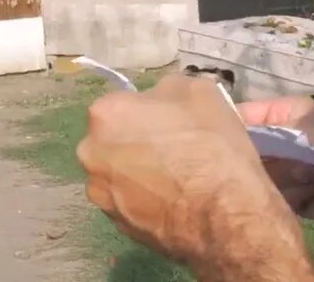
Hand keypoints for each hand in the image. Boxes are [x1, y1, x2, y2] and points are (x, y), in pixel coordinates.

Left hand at [76, 74, 305, 269]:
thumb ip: (169, 88)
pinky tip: (174, 201)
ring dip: (140, 171)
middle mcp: (90, 153)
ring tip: (176, 179)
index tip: (173, 121)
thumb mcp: (199, 90)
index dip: (150, 111)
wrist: (223, 213)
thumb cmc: (209, 144)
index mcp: (105, 113)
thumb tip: (161, 99)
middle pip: (115, 138)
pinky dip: (146, 200)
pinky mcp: (116, 225)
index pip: (124, 103)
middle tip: (174, 148)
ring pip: (120, 172)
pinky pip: (129, 202)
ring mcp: (100, 193)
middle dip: (138, 140)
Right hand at [237, 97, 313, 222]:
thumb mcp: (301, 123)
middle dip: (272, 161)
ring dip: (291, 180)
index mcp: (281, 116)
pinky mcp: (297, 200)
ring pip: (262, 182)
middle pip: (247, 157)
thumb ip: (262, 127)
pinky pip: (281, 202)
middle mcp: (280, 144)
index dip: (228, 129)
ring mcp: (288, 174)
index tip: (222, 141)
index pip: (241, 119)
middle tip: (296, 160)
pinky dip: (301, 197)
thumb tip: (227, 128)